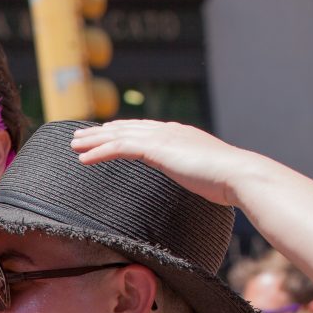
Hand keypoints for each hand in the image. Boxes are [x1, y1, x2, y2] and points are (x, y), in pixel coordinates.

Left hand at [70, 120, 265, 207]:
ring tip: (73, 145)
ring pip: (118, 136)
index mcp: (179, 135)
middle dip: (100, 132)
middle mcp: (169, 131)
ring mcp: (163, 138)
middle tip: (79, 136)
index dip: (121, 130)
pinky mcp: (157, 149)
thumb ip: (193, 173)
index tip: (104, 133)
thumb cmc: (229, 182)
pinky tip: (83, 159)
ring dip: (93, 140)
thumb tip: (195, 184)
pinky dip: (99, 152)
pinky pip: (120, 149)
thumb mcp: (204, 174)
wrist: (239, 175)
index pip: (143, 129)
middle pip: (126, 128)